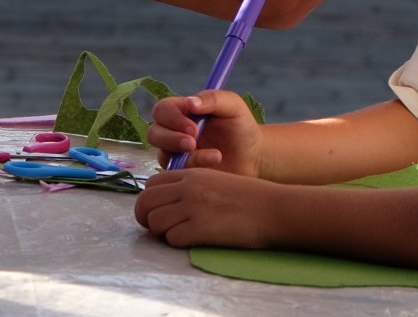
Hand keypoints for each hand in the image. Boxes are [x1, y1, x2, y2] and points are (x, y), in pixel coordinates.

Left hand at [134, 166, 276, 248]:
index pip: (150, 185)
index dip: (150, 201)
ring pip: (154, 221)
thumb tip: (168, 203)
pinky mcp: (201, 228)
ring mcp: (192, 207)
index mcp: (189, 174)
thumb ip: (190, 187)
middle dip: (146, 218)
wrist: (273, 209)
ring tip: (178, 235)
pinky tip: (192, 241)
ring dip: (162, 232)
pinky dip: (178, 243)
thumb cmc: (248, 198)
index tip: (160, 211)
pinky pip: (172, 238)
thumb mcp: (215, 181)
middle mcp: (186, 188)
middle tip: (160, 229)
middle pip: (144, 202)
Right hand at [145, 90, 262, 175]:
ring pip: (163, 155)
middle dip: (171, 139)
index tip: (193, 127)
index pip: (162, 110)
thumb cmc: (242, 127)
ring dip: (185, 156)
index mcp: (182, 111)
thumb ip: (212, 99)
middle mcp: (175, 131)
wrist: (255, 156)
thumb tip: (190, 103)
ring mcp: (178, 154)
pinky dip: (196, 167)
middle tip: (193, 143)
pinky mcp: (184, 172)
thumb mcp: (232, 106)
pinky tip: (216, 161)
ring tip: (216, 155)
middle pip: (154, 133)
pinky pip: (177, 172)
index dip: (172, 118)